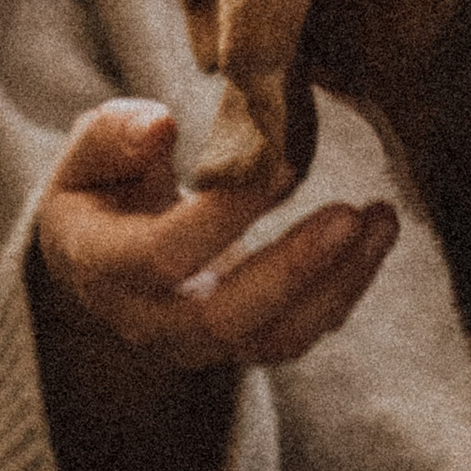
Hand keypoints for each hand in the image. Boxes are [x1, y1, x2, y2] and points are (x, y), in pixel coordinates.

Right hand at [28, 100, 398, 470]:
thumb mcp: (86, 156)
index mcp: (104, 270)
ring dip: (339, 283)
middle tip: (351, 214)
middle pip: (226, 318)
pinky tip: (377, 235)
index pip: (165, 256)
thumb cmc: (102, 190)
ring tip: (383, 220)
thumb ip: (113, 136)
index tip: (281, 163)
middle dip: (295, 269)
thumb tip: (161, 125)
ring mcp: (200, 345)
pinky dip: (345, 288)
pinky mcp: (243, 345)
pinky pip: (299, 333)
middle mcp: (151, 323)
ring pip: (274, 337)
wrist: (104, 259)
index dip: (223, 216)